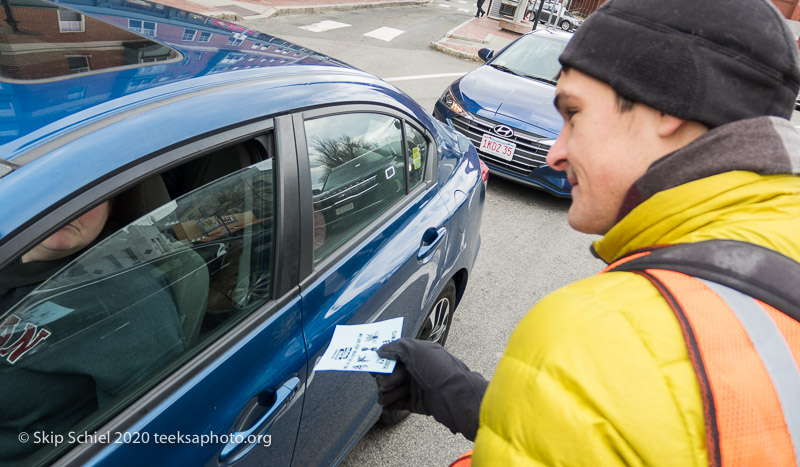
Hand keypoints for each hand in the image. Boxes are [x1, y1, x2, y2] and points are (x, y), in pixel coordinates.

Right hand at [373, 338, 487, 440]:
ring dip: (387, 392)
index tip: (373, 364)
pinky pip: (400, 403)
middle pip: (393, 373)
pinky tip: (386, 405)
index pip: (397, 355)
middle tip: (383, 383)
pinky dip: (391, 404)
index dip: (384, 359)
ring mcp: (418, 387)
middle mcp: (419, 370)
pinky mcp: (418, 403)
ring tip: (384, 396)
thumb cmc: (438, 370)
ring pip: (395, 389)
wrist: (455, 396)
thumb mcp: (416, 350)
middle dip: (385, 378)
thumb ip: (397, 347)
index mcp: (420, 355)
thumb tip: (381, 350)